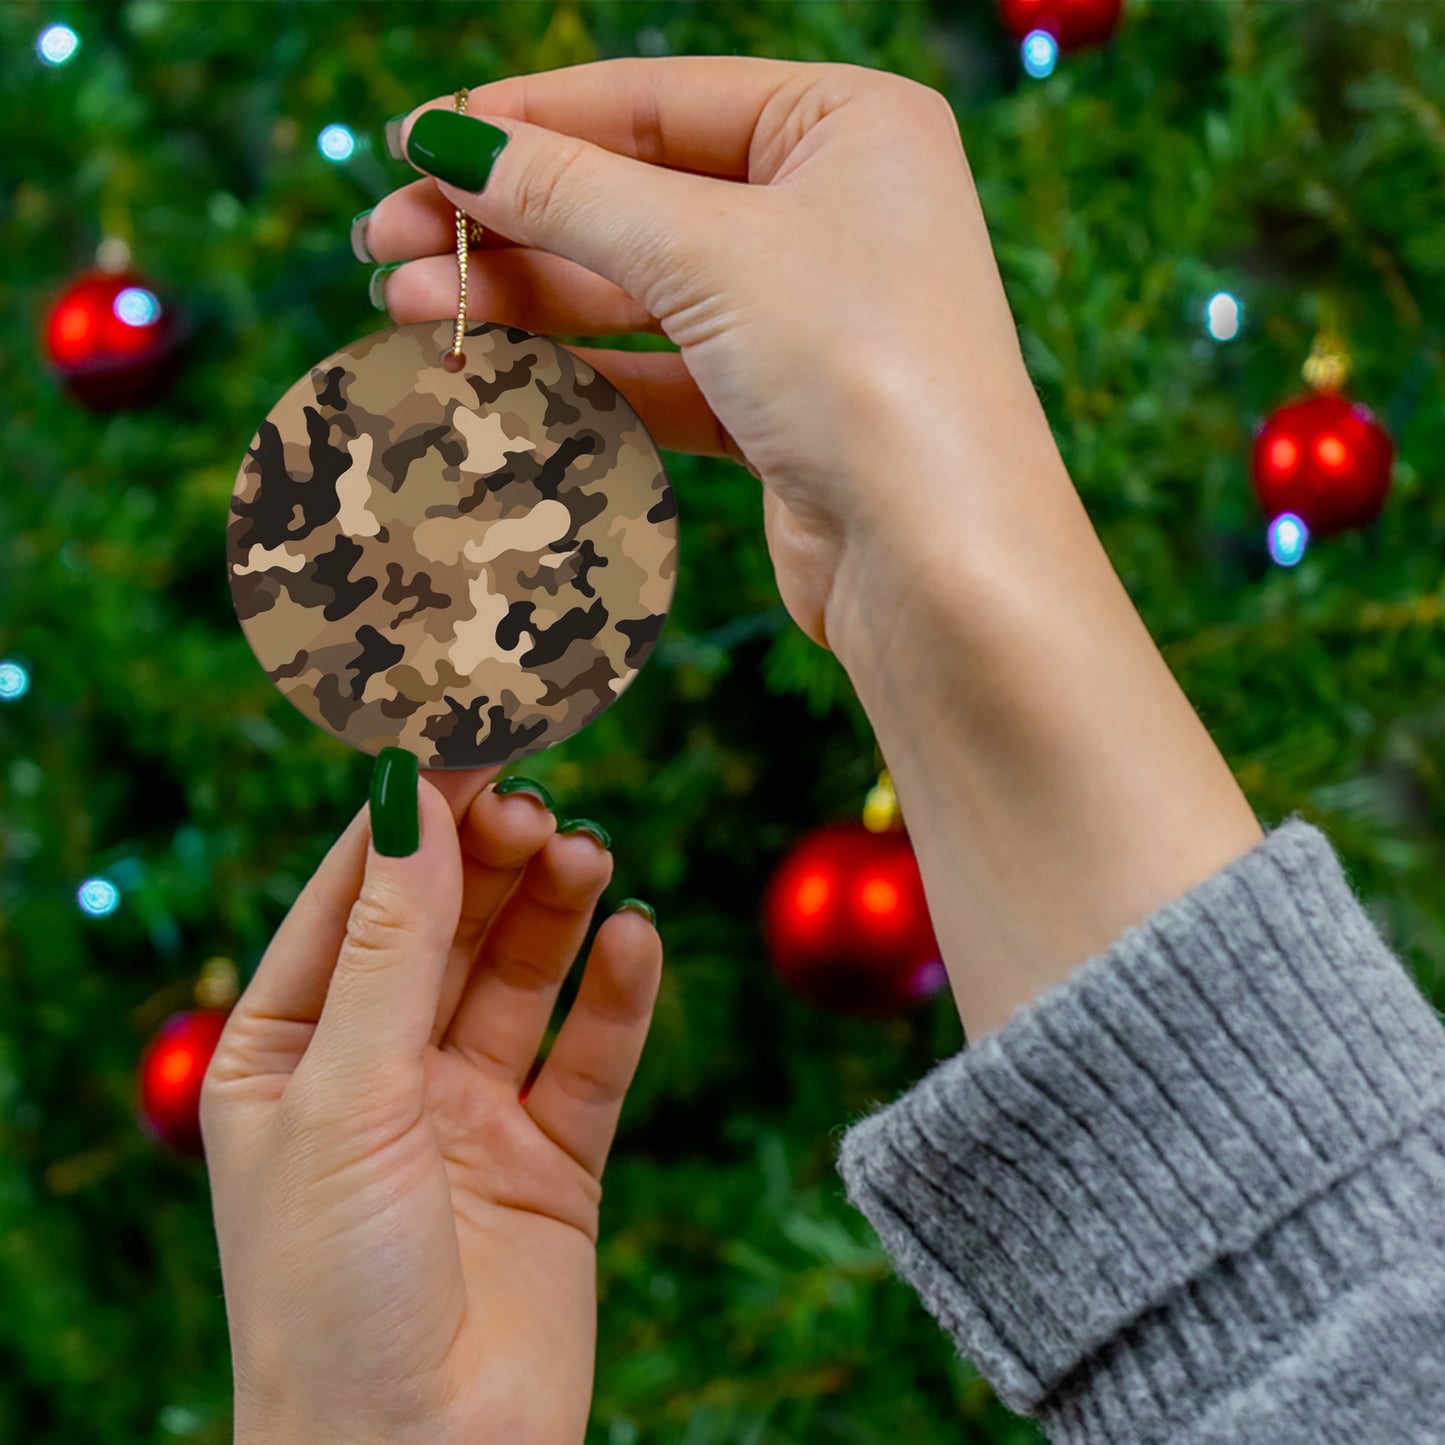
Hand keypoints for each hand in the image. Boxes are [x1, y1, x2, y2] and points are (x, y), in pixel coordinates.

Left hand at [201, 768, 661, 1444]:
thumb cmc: (331, 1295)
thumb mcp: (346, 1096)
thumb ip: (391, 943)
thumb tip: (411, 794)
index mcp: (289, 1050)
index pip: (354, 895)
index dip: (411, 813)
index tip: (468, 732)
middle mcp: (379, 1070)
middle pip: (446, 922)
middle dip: (489, 857)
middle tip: (536, 804)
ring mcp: (468, 1111)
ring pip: (521, 974)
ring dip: (554, 909)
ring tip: (586, 856)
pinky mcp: (552, 1158)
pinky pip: (591, 1054)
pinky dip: (617, 994)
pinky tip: (635, 940)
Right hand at [361, 56, 1050, 655]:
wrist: (939, 563)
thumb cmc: (861, 370)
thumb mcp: (706, 252)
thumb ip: (570, 193)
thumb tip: (448, 141)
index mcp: (848, 124)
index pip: (655, 100)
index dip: (526, 121)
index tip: (415, 143)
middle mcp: (834, 211)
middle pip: (636, 197)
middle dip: (508, 221)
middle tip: (384, 243)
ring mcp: (808, 316)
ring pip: (638, 291)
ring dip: (524, 300)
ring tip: (405, 308)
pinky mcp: (782, 410)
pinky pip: (660, 372)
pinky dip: (578, 372)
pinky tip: (491, 372)